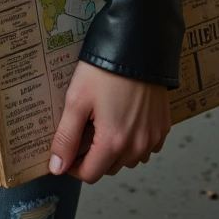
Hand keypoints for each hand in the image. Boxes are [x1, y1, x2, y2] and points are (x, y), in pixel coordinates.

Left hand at [47, 61, 169, 182]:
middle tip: (83, 130)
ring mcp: (152, 137)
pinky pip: (145, 147)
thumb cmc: (106, 69)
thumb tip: (56, 167)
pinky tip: (123, 119)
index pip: (90, 175)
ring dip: (114, 151)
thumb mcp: (77, 99)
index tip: (66, 150)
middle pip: (109, 168)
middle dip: (92, 156)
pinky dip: (133, 141)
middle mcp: (137, 146)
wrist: (140, 44)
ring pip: (128, 159)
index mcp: (114, 142)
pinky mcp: (162, 126)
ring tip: (102, 123)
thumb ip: (66, 137)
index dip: (73, 166)